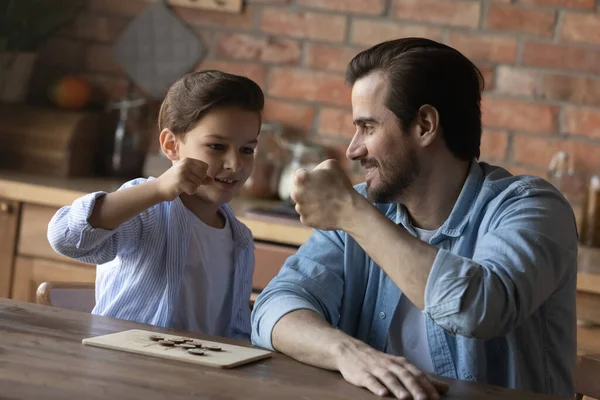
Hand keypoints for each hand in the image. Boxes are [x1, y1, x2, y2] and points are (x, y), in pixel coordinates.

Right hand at [155, 157, 212, 200]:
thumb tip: (212, 180)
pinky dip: (189, 192)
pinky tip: (182, 189)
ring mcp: (182, 172)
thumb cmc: (174, 181)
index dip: (202, 174)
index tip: (193, 177)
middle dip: (197, 182)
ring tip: (183, 185)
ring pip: (198, 183)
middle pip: (203, 175)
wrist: (158, 188)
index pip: (205, 166)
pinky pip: (193, 189)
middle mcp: (185, 164)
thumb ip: (200, 178)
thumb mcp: (188, 176)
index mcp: (187, 160)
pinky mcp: (180, 182)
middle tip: (187, 182)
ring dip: (192, 187)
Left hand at [291, 159, 361, 230]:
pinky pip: (307, 215)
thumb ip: (318, 166)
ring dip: (310, 202)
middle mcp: (296, 194)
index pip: (299, 175)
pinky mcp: (305, 220)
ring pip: (302, 204)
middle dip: (307, 190)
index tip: (317, 179)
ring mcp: (300, 209)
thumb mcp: (331, 165)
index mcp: (300, 179)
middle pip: (298, 190)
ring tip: (325, 202)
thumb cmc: (341, 185)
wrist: (349, 209)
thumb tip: (313, 172)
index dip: (308, 175)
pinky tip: (324, 211)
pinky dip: (314, 214)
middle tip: (321, 192)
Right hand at [334, 340, 449, 398]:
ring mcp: (376, 369)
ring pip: (389, 378)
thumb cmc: (378, 361)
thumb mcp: (400, 366)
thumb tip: (444, 388)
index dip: (427, 386)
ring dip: (398, 388)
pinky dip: (376, 386)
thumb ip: (421, 377)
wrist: (350, 350)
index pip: (417, 374)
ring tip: (405, 398)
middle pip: (405, 375)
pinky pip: (370, 380)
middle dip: (415, 388)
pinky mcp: (362, 374)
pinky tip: (382, 393)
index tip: (437, 398)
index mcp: (401, 363)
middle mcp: (390, 365)